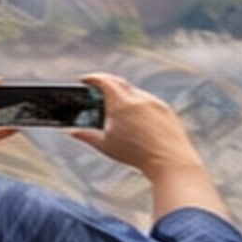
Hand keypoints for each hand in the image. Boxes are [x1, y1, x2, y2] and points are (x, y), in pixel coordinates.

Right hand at [67, 73, 231, 220]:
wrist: (170, 162)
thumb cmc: (137, 155)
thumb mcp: (106, 145)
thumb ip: (87, 136)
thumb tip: (72, 132)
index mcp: (121, 103)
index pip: (104, 81)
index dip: (92, 79)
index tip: (85, 81)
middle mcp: (139, 98)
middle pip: (120, 83)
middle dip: (108, 85)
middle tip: (98, 92)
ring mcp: (154, 102)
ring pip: (136, 93)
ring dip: (125, 96)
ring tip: (117, 109)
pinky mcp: (166, 109)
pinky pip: (150, 102)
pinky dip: (140, 106)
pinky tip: (137, 119)